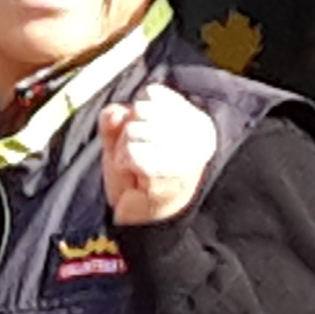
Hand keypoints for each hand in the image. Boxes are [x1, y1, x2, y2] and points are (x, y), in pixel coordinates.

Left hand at [99, 83, 218, 226]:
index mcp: (196, 120)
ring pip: (134, 130)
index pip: (152, 94)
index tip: (145, 140)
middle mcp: (198, 133)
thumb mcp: (122, 138)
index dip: (135, 115)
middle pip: (141, 109)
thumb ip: (116, 118)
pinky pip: (131, 151)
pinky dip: (124, 163)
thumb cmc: (137, 176)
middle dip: (127, 134)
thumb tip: (117, 113)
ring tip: (137, 169)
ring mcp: (187, 152)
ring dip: (124, 151)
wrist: (144, 220)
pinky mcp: (171, 170)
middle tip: (139, 157)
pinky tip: (135, 178)